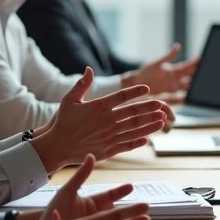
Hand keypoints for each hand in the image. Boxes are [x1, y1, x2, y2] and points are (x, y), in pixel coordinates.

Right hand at [32, 68, 169, 170]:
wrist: (57, 147)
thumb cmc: (63, 122)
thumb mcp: (69, 100)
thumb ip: (81, 85)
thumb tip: (89, 69)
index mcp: (98, 107)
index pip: (121, 96)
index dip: (135, 91)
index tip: (147, 88)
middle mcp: (106, 122)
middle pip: (132, 113)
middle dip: (149, 108)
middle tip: (162, 104)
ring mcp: (108, 137)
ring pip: (134, 129)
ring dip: (149, 124)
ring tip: (162, 119)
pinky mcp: (108, 150)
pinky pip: (127, 145)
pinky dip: (138, 142)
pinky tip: (148, 138)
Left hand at [38, 154, 134, 219]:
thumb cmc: (54, 211)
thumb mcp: (67, 192)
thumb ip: (81, 175)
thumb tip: (92, 155)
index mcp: (91, 203)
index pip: (109, 196)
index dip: (120, 192)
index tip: (131, 186)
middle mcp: (96, 216)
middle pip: (118, 213)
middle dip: (132, 211)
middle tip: (146, 208)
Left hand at [124, 43, 198, 94]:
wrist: (136, 85)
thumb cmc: (145, 72)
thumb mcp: (157, 63)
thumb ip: (168, 56)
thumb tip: (178, 46)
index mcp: (173, 70)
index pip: (187, 66)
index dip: (195, 63)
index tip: (202, 59)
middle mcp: (176, 80)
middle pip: (190, 77)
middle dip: (198, 75)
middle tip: (207, 72)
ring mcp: (173, 88)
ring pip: (188, 87)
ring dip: (194, 86)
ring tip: (202, 85)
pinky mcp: (170, 96)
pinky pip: (180, 97)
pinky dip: (186, 97)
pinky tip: (191, 97)